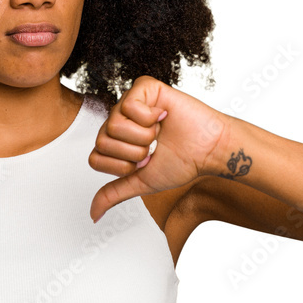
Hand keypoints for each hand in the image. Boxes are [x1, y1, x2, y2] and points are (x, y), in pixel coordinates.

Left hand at [87, 75, 230, 221]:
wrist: (209, 150)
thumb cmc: (181, 163)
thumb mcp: (141, 183)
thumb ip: (114, 194)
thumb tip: (92, 215)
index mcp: (114, 140)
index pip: (96, 157)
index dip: (121, 166)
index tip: (143, 163)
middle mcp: (118, 119)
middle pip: (102, 141)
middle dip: (134, 153)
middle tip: (153, 147)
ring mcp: (129, 102)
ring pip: (114, 124)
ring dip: (144, 136)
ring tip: (160, 132)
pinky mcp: (143, 87)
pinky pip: (129, 104)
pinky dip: (151, 117)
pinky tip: (163, 116)